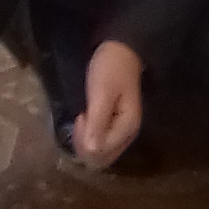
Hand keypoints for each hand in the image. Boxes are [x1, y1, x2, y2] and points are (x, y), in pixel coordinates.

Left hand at [70, 38, 143, 167]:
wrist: (120, 50)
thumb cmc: (110, 69)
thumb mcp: (101, 93)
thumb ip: (97, 122)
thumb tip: (91, 152)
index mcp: (128, 127)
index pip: (100, 152)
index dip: (84, 139)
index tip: (80, 116)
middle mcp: (128, 135)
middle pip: (101, 158)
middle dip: (84, 145)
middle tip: (79, 118)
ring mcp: (123, 132)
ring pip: (100, 154)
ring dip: (85, 142)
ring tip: (82, 119)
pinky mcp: (116, 127)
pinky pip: (101, 144)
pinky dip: (90, 138)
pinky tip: (86, 122)